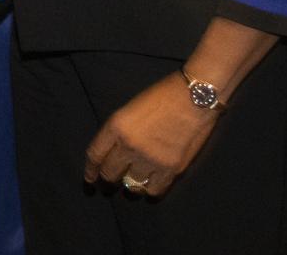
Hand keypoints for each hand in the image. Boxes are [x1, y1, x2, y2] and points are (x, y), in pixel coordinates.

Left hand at [83, 72, 219, 195]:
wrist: (196, 95)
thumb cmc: (164, 95)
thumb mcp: (131, 108)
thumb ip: (119, 131)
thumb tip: (113, 153)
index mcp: (116, 126)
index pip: (95, 155)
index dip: (90, 170)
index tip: (89, 179)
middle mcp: (129, 145)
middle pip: (110, 173)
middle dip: (108, 179)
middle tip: (112, 181)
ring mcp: (150, 158)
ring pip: (130, 185)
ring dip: (129, 185)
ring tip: (132, 182)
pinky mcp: (171, 168)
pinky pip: (153, 190)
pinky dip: (150, 190)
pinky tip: (150, 185)